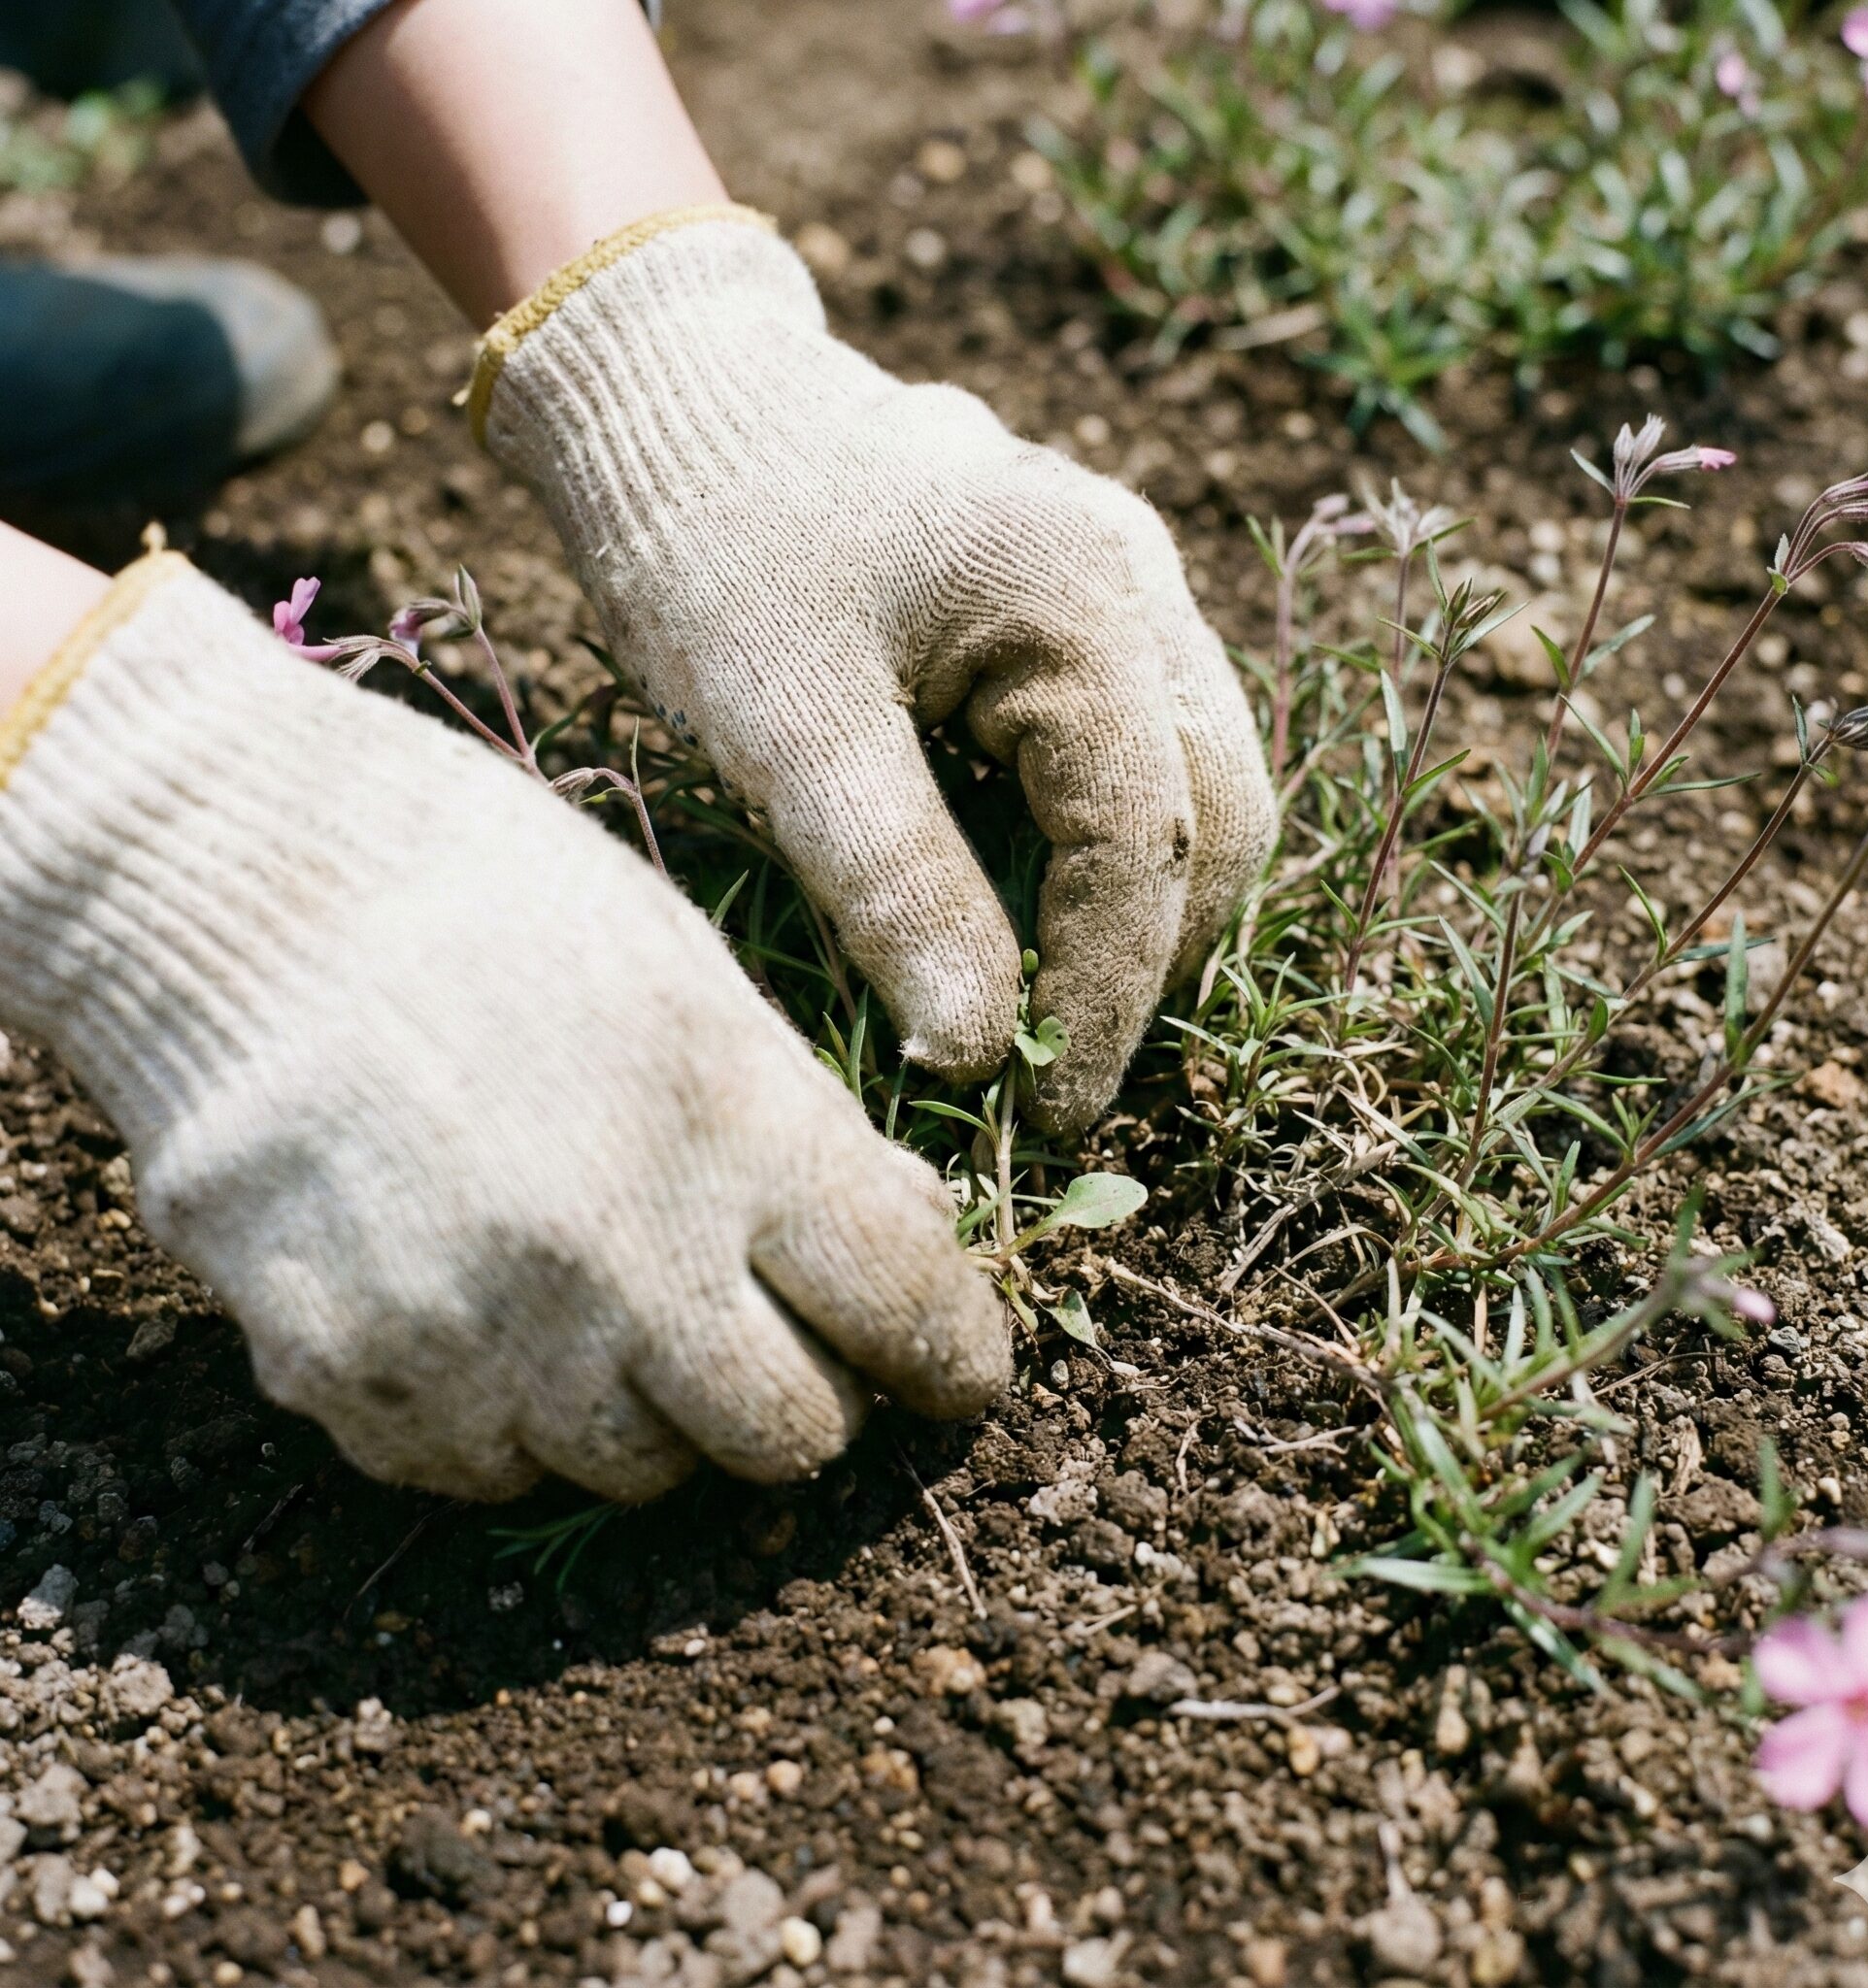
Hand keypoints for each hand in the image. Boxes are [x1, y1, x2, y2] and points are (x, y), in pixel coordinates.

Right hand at [0, 556, 1009, 1499]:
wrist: (226, 889)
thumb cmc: (486, 896)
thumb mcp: (689, 971)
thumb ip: (805, 1127)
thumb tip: (913, 1240)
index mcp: (728, 1125)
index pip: (904, 1305)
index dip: (956, 1353)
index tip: (963, 1368)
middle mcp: (619, 1258)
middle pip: (791, 1437)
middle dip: (813, 1398)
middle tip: (785, 1338)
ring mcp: (479, 1338)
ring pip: (643, 1475)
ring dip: (661, 1412)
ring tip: (612, 1300)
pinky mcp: (353, 1385)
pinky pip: (492, 1474)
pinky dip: (519, 1421)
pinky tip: (491, 1312)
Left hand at [473, 211, 1275, 1129]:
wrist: (671, 392)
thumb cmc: (710, 547)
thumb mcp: (787, 732)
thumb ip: (897, 889)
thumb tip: (982, 1056)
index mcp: (1082, 597)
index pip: (1148, 842)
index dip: (1112, 996)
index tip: (1052, 1113)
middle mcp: (1139, 579)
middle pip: (1214, 814)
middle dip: (1150, 959)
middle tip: (1055, 1069)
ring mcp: (1125, 580)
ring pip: (1192, 783)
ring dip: (1135, 907)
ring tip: (1038, 1005)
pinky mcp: (1084, 599)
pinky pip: (1138, 746)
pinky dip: (1098, 845)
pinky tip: (1017, 904)